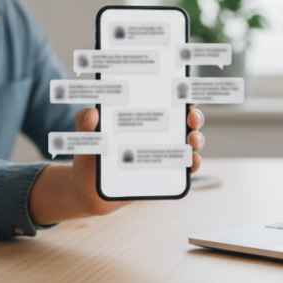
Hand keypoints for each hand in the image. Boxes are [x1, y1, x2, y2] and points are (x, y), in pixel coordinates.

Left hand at [28, 105, 204, 224]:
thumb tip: (92, 112)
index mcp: (141, 119)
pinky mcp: (164, 174)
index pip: (165, 102)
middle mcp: (157, 135)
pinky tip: (193, 161)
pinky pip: (184, 168)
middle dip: (195, 116)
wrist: (88, 192)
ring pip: (189, 143)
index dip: (179, 94)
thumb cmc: (90, 158)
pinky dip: (194, 164)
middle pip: (184, 121)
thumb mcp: (87, 138)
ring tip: (192, 140)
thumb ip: (84, 122)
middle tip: (191, 118)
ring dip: (198, 139)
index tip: (184, 91)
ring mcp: (162, 154)